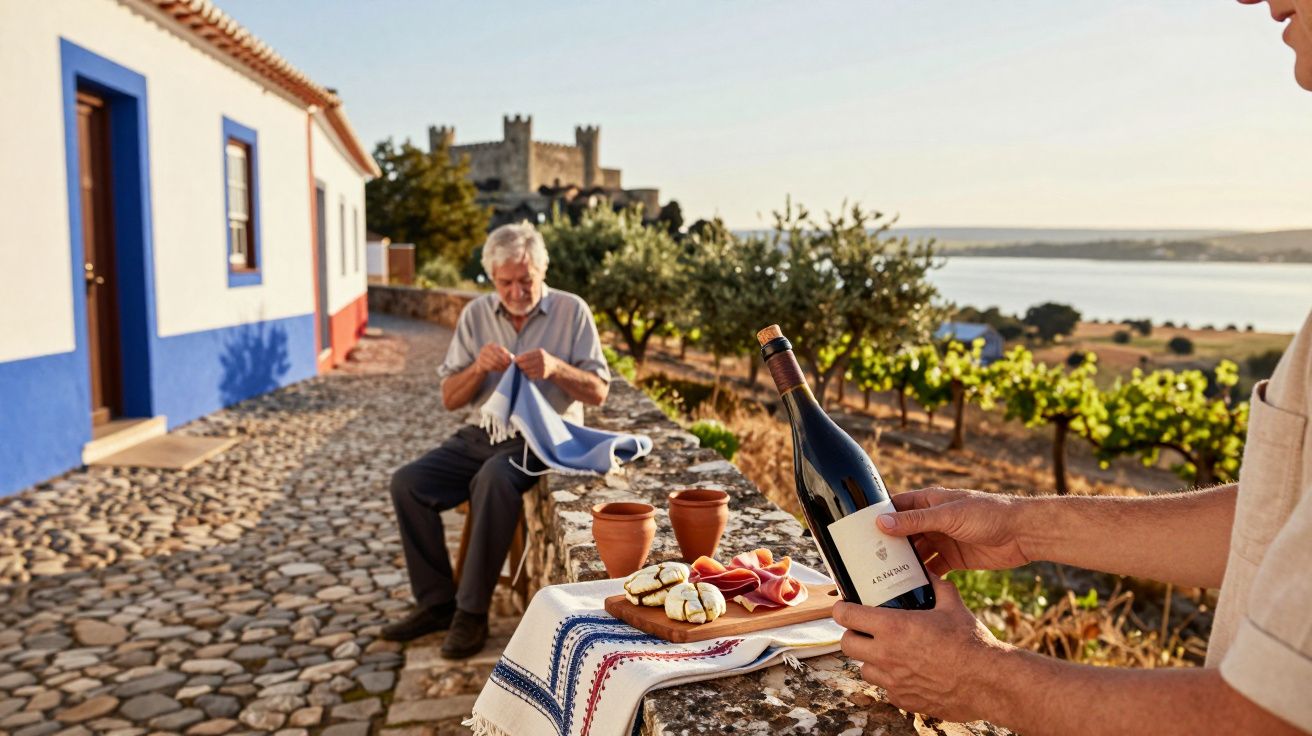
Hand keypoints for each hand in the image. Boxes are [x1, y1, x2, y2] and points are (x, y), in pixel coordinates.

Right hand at [475, 343, 513, 372]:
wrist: (482, 365)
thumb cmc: (494, 359)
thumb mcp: (499, 355)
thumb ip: (506, 355)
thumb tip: (513, 358)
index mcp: (490, 345)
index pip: (500, 349)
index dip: (506, 355)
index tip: (510, 361)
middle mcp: (484, 349)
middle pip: (496, 357)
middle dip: (503, 362)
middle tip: (508, 366)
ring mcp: (480, 356)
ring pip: (493, 363)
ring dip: (501, 367)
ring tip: (505, 369)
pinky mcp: (479, 364)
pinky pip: (490, 367)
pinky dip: (497, 369)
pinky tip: (500, 370)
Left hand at [514, 348, 560, 380]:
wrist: (554, 367)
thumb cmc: (542, 359)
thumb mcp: (537, 353)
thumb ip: (527, 355)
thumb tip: (514, 358)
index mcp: (539, 352)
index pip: (526, 356)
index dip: (519, 359)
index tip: (514, 361)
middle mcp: (542, 359)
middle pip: (526, 364)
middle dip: (520, 366)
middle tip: (517, 366)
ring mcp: (542, 367)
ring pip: (527, 370)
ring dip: (523, 371)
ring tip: (522, 370)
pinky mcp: (542, 374)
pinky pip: (531, 375)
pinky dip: (527, 375)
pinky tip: (527, 373)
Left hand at [834, 575, 1010, 721]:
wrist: (990, 682)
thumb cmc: (971, 644)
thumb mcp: (953, 606)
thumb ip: (936, 586)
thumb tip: (929, 574)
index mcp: (893, 627)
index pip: (846, 616)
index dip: (841, 609)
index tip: (845, 607)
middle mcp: (886, 655)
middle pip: (846, 644)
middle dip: (851, 635)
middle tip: (863, 630)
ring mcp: (893, 681)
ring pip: (863, 669)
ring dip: (870, 660)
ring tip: (887, 652)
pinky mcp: (903, 700)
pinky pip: (885, 689)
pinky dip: (890, 680)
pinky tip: (906, 672)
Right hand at [878, 487, 1031, 575]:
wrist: (1023, 534)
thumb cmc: (988, 514)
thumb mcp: (948, 516)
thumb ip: (916, 520)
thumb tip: (881, 523)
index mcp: (929, 503)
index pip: (895, 508)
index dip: (877, 518)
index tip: (857, 532)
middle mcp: (932, 521)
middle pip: (902, 534)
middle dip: (886, 546)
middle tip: (865, 561)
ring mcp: (942, 540)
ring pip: (915, 553)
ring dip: (903, 564)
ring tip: (883, 578)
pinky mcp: (953, 559)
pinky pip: (931, 569)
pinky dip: (921, 577)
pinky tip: (910, 587)